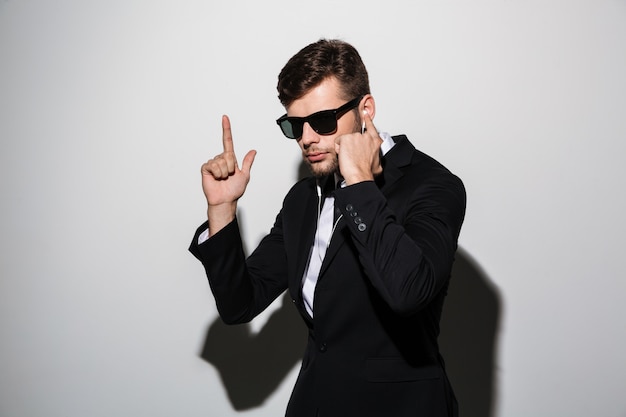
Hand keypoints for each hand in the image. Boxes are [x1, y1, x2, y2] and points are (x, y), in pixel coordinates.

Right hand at [201, 115, 255, 232]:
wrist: (225, 200)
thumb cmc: (234, 190)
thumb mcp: (245, 175)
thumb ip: (247, 162)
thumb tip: (253, 151)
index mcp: (229, 159)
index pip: (227, 141)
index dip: (226, 129)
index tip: (225, 117)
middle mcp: (220, 159)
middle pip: (228, 155)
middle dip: (231, 167)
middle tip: (229, 176)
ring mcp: (213, 163)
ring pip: (221, 161)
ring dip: (224, 172)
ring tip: (223, 179)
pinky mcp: (206, 168)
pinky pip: (213, 166)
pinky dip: (218, 173)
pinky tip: (216, 179)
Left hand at [334, 110, 382, 184]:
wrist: (359, 175)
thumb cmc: (367, 172)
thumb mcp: (377, 165)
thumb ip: (376, 157)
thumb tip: (375, 160)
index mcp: (375, 142)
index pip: (371, 126)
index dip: (367, 119)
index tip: (365, 113)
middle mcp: (367, 137)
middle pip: (355, 136)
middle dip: (352, 144)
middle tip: (352, 155)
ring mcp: (356, 136)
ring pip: (346, 140)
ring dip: (345, 148)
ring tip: (349, 158)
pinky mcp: (346, 138)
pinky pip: (338, 142)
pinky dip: (338, 149)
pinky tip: (344, 156)